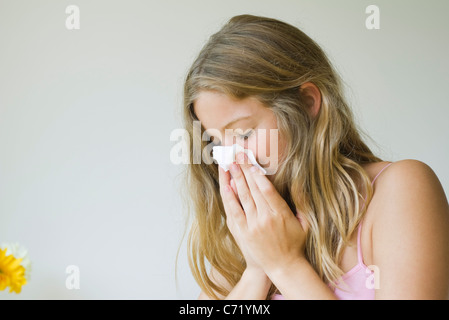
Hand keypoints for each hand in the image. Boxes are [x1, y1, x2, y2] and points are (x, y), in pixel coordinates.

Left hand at [218, 152, 307, 274]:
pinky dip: (229, 197)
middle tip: (237, 154)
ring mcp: (252, 226)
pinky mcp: (242, 232)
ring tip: (230, 163)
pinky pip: (234, 211)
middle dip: (244, 169)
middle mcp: (265, 218)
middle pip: (252, 189)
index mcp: (281, 214)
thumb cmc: (295, 244)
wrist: (282, 267)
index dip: (258, 174)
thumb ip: (301, 203)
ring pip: (241, 197)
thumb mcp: (305, 224)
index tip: (252, 161)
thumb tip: (300, 184)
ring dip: (235, 178)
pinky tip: (226, 185)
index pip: (267, 189)